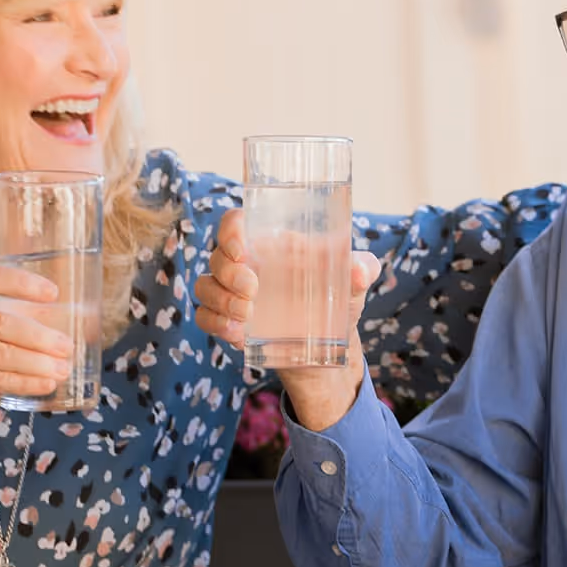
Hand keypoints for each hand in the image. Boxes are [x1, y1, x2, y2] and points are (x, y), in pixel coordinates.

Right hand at [196, 208, 380, 430]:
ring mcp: (233, 293)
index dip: (230, 230)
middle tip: (254, 290)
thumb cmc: (337, 298)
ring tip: (248, 315)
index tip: (243, 250)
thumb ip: (362, 268)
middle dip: (229, 272)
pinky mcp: (229, 321)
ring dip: (221, 300)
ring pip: (205, 286)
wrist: (328, 344)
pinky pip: (204, 317)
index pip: (236, 223)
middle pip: (217, 256)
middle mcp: (247, 264)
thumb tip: (360, 271)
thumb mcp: (353, 282)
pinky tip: (237, 333)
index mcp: (271, 244)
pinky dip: (215, 323)